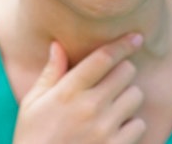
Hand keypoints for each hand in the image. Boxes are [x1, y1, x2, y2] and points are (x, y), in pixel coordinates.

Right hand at [13, 33, 145, 143]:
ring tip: (112, 107)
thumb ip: (50, 73)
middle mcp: (89, 106)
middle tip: (112, 81)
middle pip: (126, 72)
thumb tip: (58, 45)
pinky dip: (131, 125)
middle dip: (122, 71)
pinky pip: (139, 125)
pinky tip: (115, 129)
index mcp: (67, 92)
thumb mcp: (32, 104)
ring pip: (136, 96)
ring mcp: (104, 129)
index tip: (136, 37)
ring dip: (128, 98)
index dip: (123, 44)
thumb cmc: (33, 138)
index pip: (103, 58)